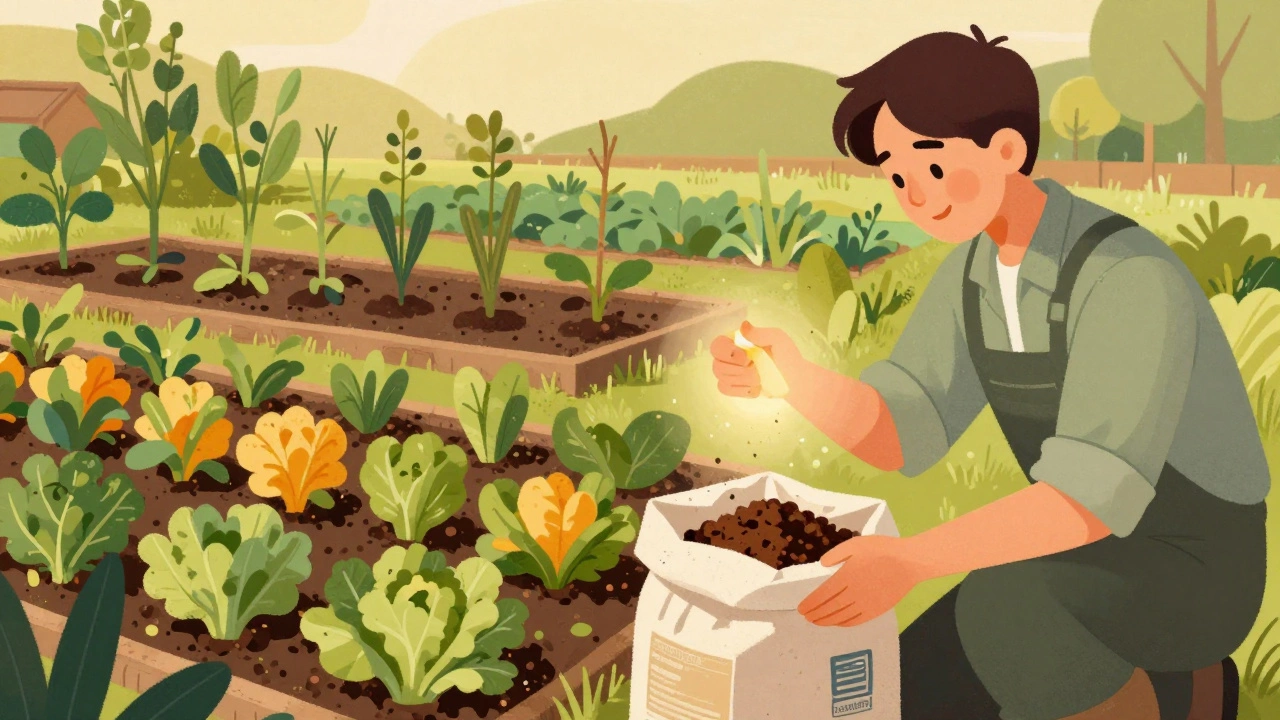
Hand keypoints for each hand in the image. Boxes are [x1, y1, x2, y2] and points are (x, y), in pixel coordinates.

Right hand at [710, 321, 800, 397]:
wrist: (794, 378)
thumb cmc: (787, 356)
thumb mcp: (778, 339)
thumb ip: (760, 333)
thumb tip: (743, 326)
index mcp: (737, 340)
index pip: (717, 345)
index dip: (726, 353)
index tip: (745, 357)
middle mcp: (729, 355)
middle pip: (717, 365)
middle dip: (739, 371)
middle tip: (756, 368)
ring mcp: (730, 372)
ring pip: (721, 378)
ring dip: (744, 380)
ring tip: (759, 377)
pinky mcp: (733, 387)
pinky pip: (725, 389)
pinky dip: (741, 390)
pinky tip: (755, 387)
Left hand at [797, 535, 924, 626]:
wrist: (909, 562)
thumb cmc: (883, 550)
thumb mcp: (856, 544)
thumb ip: (837, 554)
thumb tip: (822, 564)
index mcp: (847, 576)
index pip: (823, 595)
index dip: (811, 604)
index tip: (801, 608)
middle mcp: (854, 593)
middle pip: (830, 608)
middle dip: (816, 614)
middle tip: (805, 617)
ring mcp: (866, 604)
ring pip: (841, 617)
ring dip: (826, 621)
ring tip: (816, 622)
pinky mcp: (877, 610)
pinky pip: (857, 620)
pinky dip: (844, 623)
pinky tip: (837, 623)